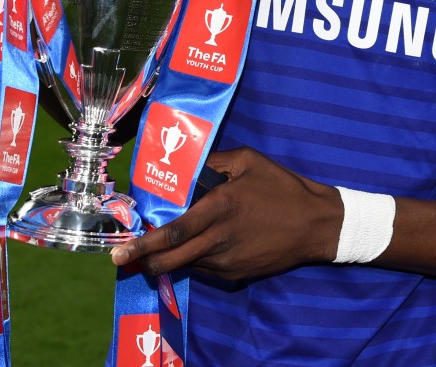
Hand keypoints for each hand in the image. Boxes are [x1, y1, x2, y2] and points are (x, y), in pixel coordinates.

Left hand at [110, 147, 342, 281]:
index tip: (120, 252)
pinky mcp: (236, 274)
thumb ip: (215, 161)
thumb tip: (190, 164)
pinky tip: (200, 244)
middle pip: (169, 261)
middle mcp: (218, 239)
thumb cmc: (281, 187)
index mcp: (219, 208)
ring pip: (185, 266)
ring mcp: (227, 261)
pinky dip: (194, 259)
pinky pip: (205, 268)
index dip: (143, 245)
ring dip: (169, 259)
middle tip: (126, 258)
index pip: (172, 233)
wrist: (315, 223)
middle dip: (143, 262)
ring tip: (164, 244)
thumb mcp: (249, 161)